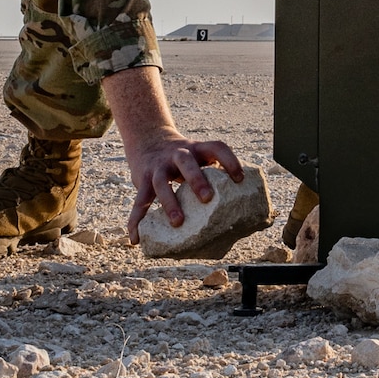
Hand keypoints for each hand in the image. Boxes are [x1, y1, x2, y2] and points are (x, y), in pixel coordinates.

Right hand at [124, 133, 244, 243]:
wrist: (149, 139)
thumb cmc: (185, 158)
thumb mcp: (200, 157)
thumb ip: (215, 174)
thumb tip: (242, 211)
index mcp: (198, 150)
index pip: (217, 147)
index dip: (230, 160)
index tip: (239, 179)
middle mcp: (178, 154)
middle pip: (187, 163)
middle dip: (197, 180)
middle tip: (207, 198)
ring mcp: (159, 167)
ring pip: (161, 182)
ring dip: (170, 202)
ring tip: (178, 222)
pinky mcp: (142, 179)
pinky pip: (138, 201)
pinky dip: (136, 220)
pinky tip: (136, 238)